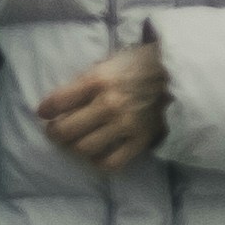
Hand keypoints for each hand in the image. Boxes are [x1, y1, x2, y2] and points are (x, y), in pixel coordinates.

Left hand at [33, 38, 171, 170]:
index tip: (45, 113)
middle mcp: (109, 104)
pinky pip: (112, 162)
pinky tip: (97, 154)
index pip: (58, 102)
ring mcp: (125, 124)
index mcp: (98, 80)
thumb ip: (86, 81)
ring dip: (74, 147)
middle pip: (66, 130)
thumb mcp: (109, 62)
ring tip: (75, 142)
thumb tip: (60, 102)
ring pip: (84, 148)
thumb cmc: (140, 64)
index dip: (46, 110)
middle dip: (55, 132)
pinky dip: (98, 161)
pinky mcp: (139, 140)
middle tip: (56, 130)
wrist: (178, 75)